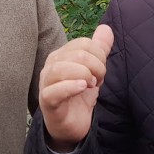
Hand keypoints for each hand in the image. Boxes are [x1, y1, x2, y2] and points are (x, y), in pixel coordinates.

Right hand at [38, 24, 113, 152]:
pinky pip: (54, 91)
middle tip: (97, 82)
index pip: (83, 43)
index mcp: (61, 55)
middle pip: (78, 54)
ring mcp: (46, 83)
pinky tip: (83, 87)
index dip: (99, 56)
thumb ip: (100, 49)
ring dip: (84, 75)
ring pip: (62, 69)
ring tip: (91, 85)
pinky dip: (70, 87)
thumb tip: (106, 28)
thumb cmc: (80, 96)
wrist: (72, 125)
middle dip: (96, 67)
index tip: (101, 73)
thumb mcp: (94, 71)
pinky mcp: (47, 101)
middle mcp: (51, 66)